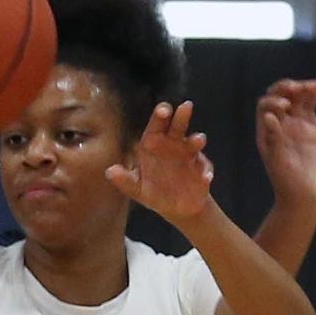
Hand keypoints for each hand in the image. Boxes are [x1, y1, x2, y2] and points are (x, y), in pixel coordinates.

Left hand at [106, 100, 212, 224]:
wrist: (176, 208)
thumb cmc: (155, 193)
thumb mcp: (138, 190)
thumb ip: (126, 181)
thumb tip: (109, 171)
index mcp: (155, 147)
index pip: (155, 128)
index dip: (159, 118)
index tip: (163, 110)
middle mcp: (173, 146)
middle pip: (177, 127)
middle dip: (181, 117)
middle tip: (185, 106)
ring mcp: (189, 155)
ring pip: (194, 143)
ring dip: (196, 140)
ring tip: (198, 141)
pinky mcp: (202, 168)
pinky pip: (204, 166)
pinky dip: (206, 170)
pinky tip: (206, 177)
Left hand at [257, 79, 315, 208]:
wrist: (306, 194)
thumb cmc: (287, 182)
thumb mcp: (278, 161)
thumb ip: (274, 139)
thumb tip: (269, 117)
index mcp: (266, 132)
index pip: (264, 107)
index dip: (273, 101)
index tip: (285, 107)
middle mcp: (279, 126)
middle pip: (278, 97)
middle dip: (285, 88)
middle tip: (295, 88)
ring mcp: (295, 125)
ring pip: (295, 99)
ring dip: (301, 88)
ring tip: (311, 86)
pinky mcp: (310, 128)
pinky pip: (309, 106)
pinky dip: (312, 95)